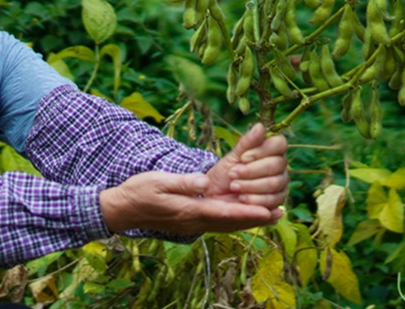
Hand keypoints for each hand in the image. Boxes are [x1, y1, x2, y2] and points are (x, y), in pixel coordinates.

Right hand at [99, 171, 281, 234]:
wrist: (124, 209)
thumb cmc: (140, 191)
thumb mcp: (158, 181)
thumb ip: (183, 182)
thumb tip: (204, 181)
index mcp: (189, 210)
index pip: (224, 213)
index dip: (247, 212)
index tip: (266, 211)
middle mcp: (195, 221)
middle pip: (232, 222)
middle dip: (256, 219)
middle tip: (280, 214)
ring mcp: (193, 223)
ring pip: (228, 224)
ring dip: (250, 220)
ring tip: (272, 215)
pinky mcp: (192, 220)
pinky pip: (220, 222)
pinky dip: (237, 219)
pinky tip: (246, 214)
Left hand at [203, 123, 288, 209]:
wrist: (217, 195)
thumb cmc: (226, 172)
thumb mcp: (233, 156)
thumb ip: (247, 142)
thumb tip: (260, 126)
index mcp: (272, 150)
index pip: (280, 143)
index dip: (262, 150)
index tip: (242, 157)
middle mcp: (280, 166)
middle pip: (277, 164)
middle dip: (252, 170)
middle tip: (232, 174)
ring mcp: (281, 184)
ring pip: (275, 183)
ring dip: (251, 185)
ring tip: (234, 186)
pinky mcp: (278, 201)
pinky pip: (272, 200)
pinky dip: (255, 199)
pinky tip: (242, 198)